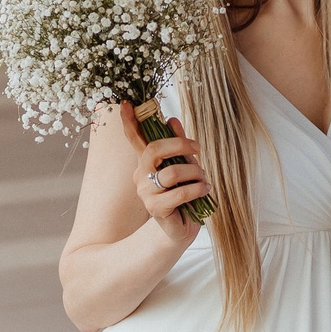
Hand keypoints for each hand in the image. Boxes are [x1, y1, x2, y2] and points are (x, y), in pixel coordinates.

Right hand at [123, 104, 210, 241]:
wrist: (181, 228)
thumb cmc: (183, 195)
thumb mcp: (183, 166)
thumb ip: (178, 145)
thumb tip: (172, 120)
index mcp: (146, 162)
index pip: (134, 139)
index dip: (129, 121)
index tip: (125, 103)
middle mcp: (141, 175)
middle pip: (154, 149)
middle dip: (180, 144)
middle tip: (197, 148)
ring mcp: (146, 192)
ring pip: (172, 172)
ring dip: (195, 173)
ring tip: (203, 179)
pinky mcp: (156, 208)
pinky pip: (180, 192)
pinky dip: (197, 189)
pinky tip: (205, 189)